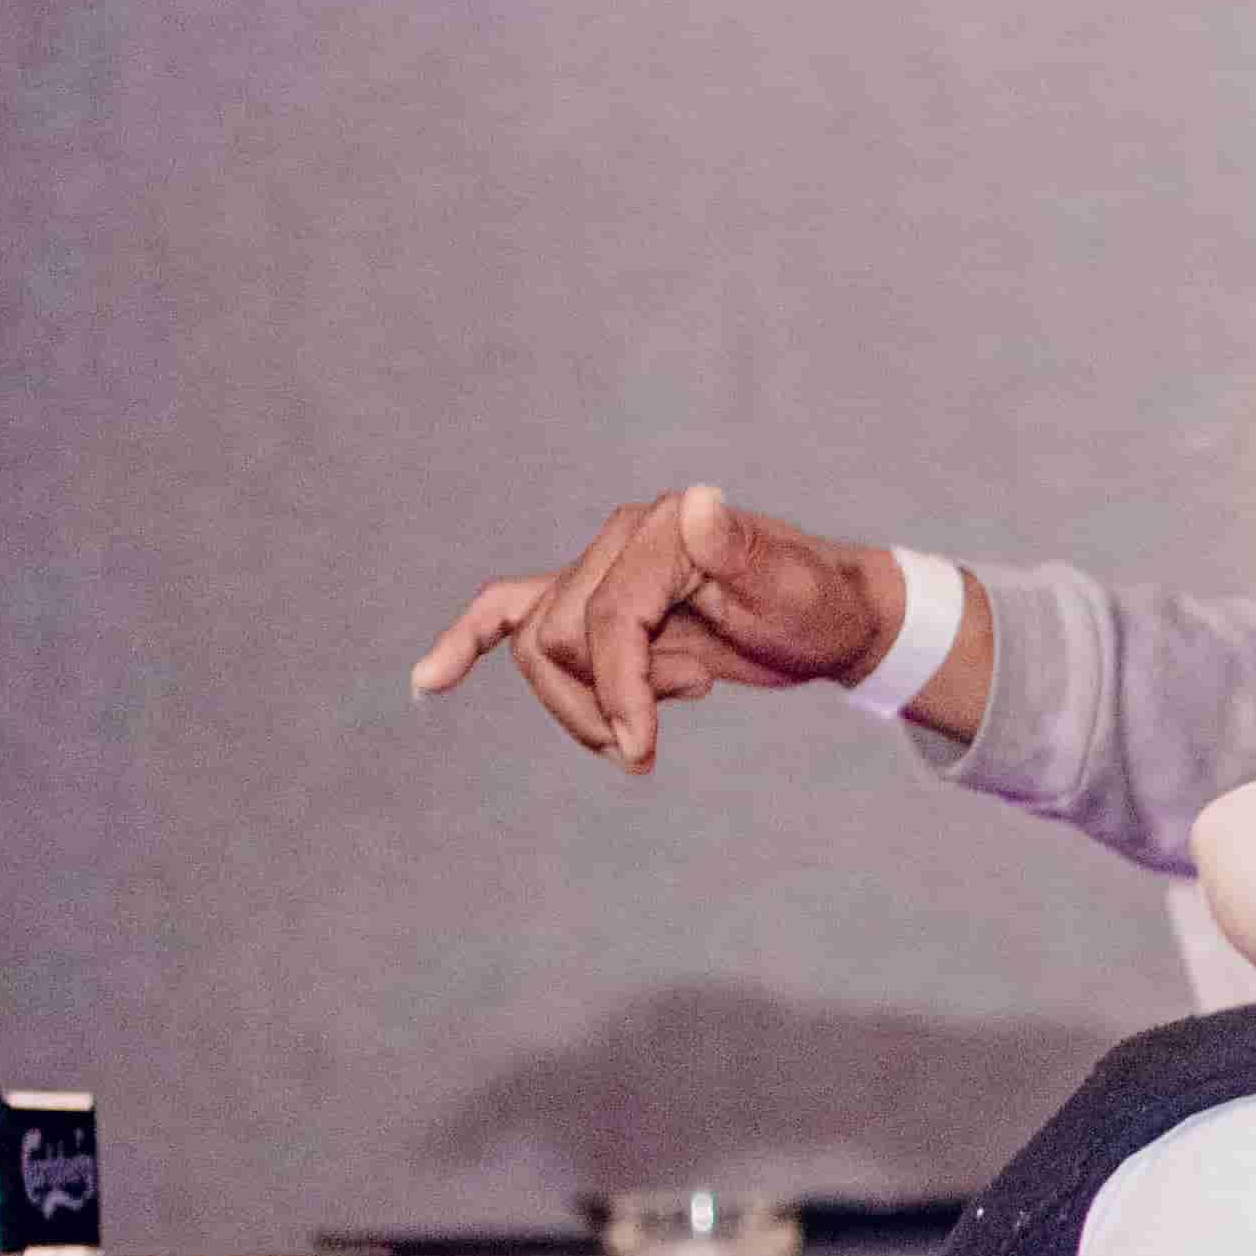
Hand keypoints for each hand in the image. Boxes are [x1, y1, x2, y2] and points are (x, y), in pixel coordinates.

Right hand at [411, 483, 905, 772]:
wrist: (828, 617)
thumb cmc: (817, 606)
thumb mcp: (794, 591)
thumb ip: (743, 552)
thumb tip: (700, 506)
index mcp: (661, 530)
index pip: (606, 620)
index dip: (618, 689)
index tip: (641, 748)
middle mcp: (619, 540)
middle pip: (560, 638)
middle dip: (601, 702)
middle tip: (659, 735)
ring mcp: (598, 569)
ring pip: (540, 649)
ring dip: (582, 704)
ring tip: (644, 730)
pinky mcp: (592, 601)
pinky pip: (510, 616)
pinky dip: (468, 644)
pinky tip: (427, 683)